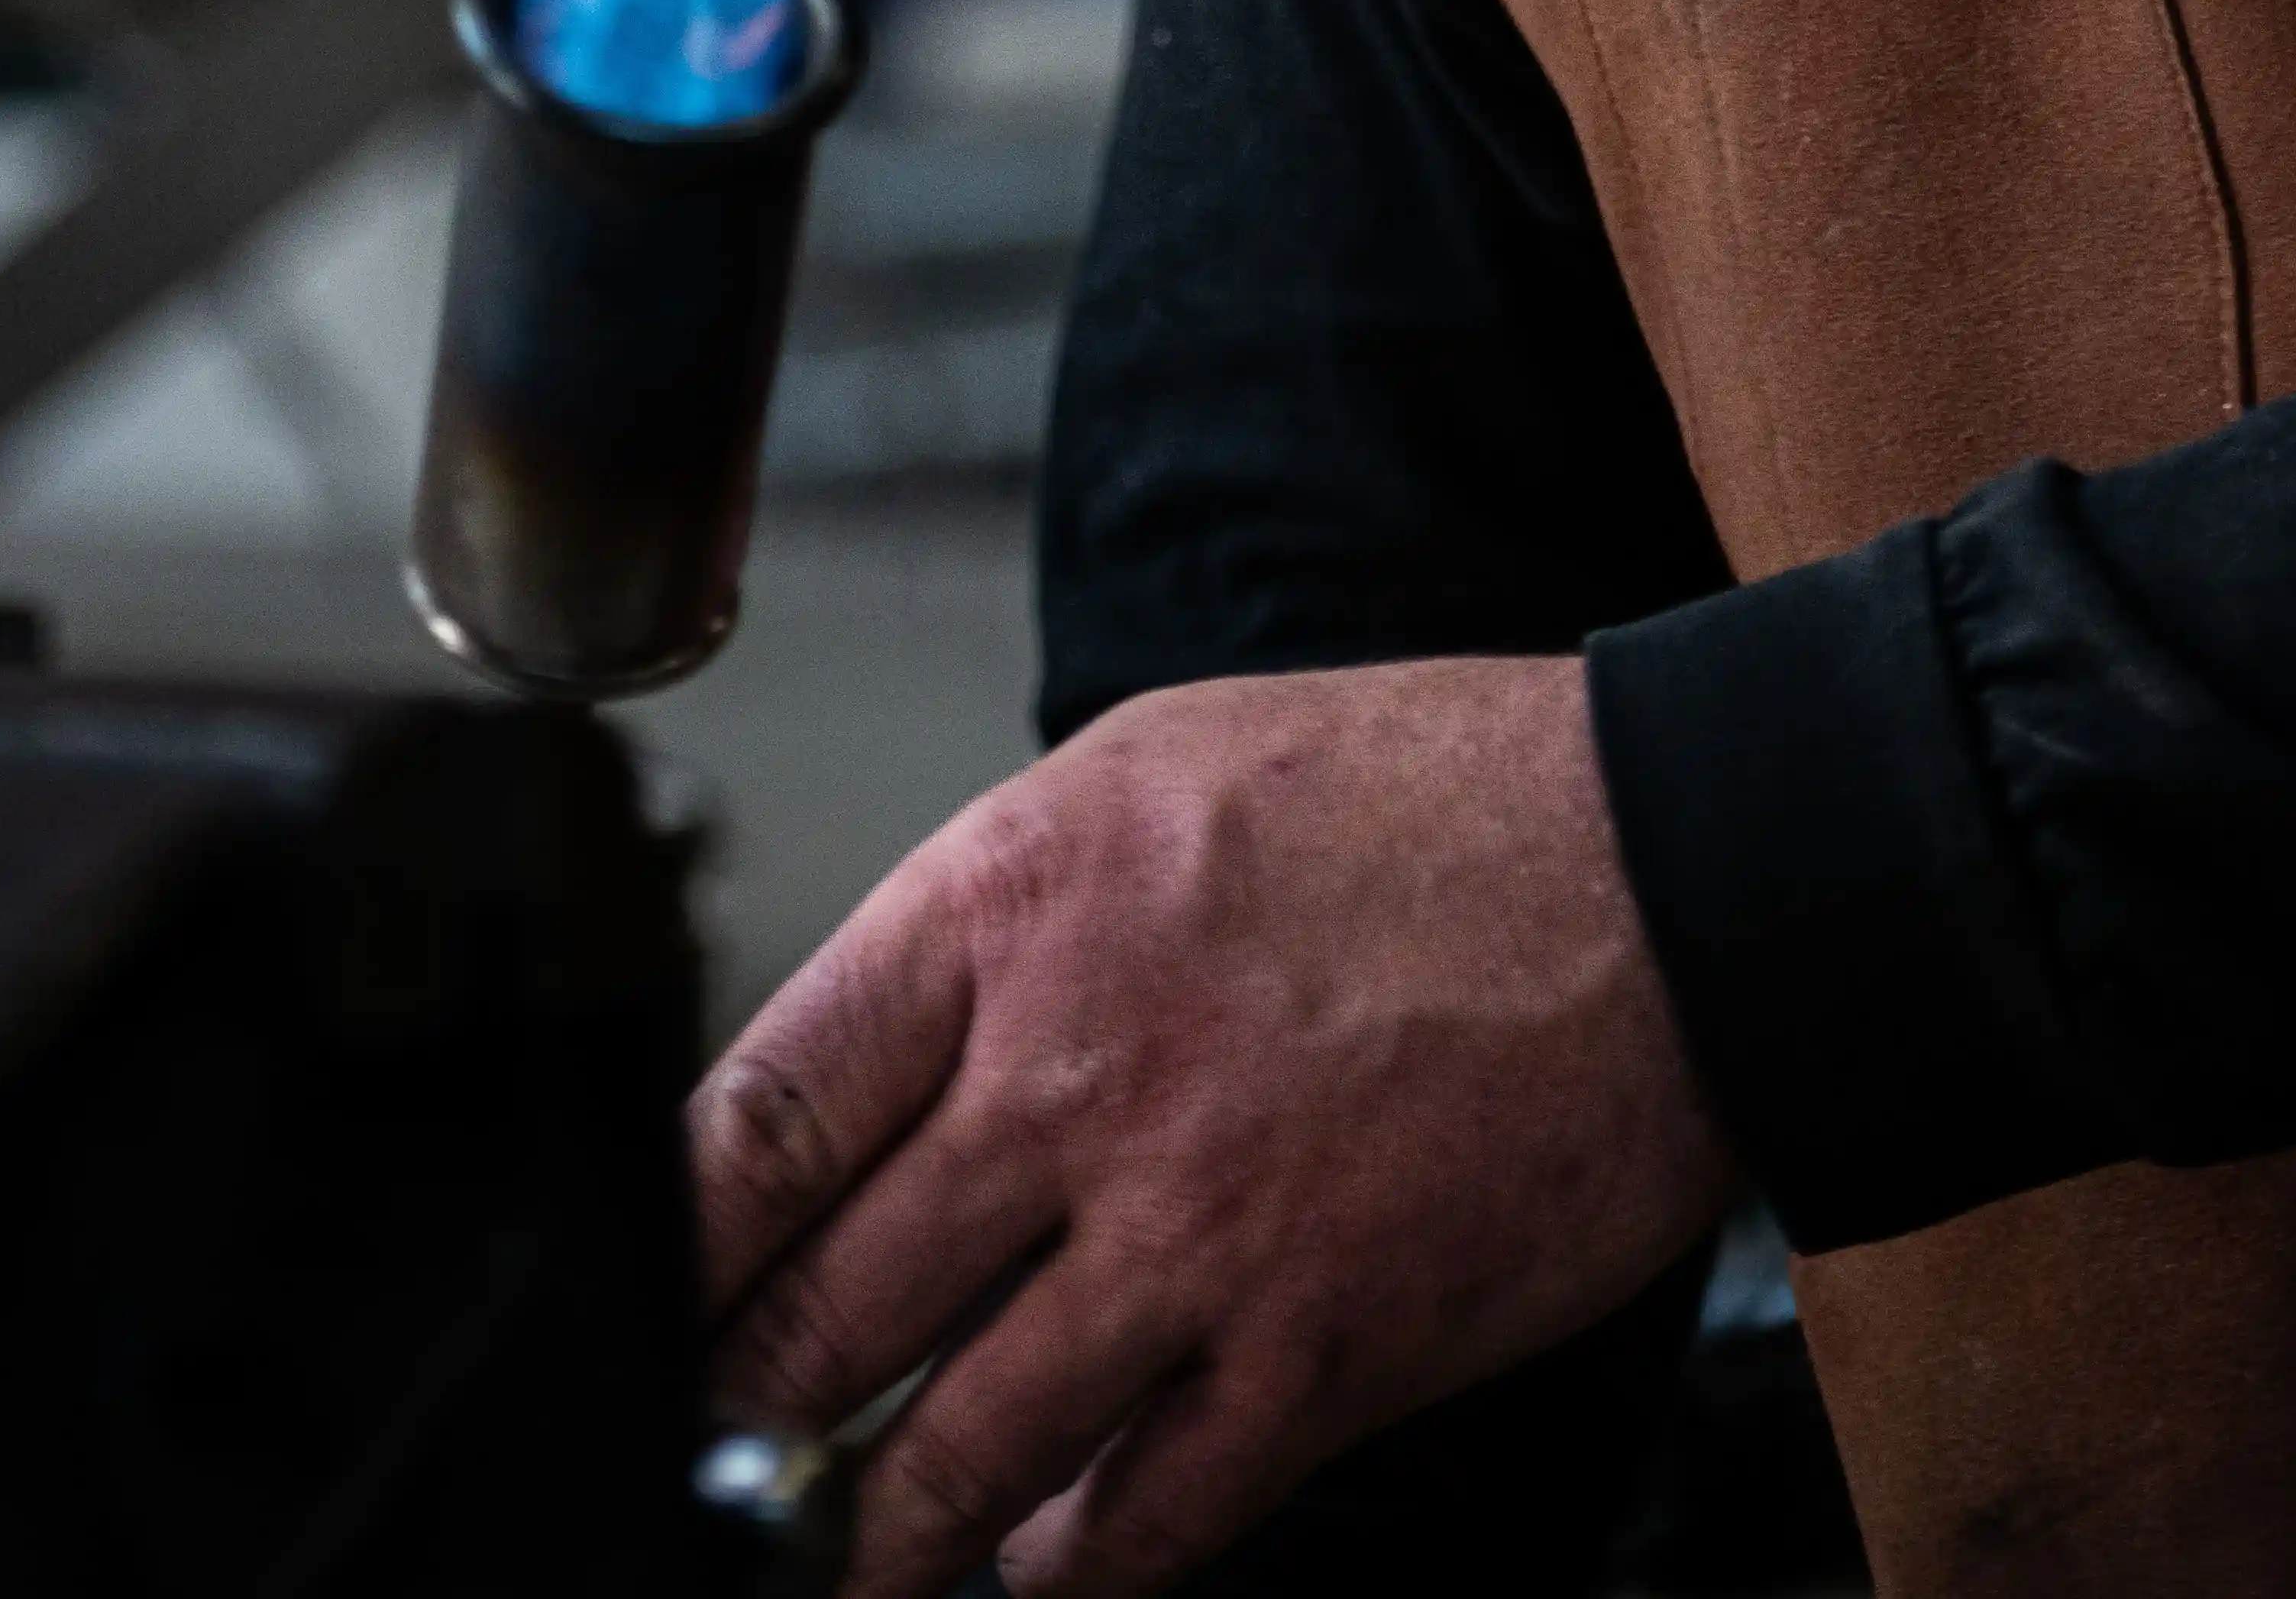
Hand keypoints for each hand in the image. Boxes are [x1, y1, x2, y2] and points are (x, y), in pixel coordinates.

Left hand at [686, 657, 1732, 1597]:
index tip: (635, 1306)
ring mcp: (1194, 1232)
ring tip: (825, 1561)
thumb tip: (869, 1088)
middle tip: (706, 1457)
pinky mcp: (1319, 1352)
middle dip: (741, 1415)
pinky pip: (1143, 1520)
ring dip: (870, 1537)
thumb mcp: (1141, 777)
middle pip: (825, 1310)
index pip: (759, 1113)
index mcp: (1010, 908)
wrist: (1660, 869)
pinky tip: (1031, 1573)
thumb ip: (990, 934)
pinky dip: (1064, 1573)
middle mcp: (1073, 1076)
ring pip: (955, 1454)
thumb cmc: (1412, 802)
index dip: (669, 1246)